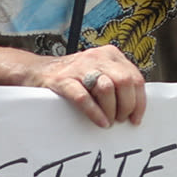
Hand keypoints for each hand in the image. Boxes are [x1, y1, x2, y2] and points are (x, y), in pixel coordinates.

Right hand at [25, 43, 146, 126]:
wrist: (37, 71)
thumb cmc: (73, 76)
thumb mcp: (99, 71)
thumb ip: (117, 81)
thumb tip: (136, 105)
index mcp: (110, 55)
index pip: (135, 77)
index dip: (139, 101)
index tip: (136, 118)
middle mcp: (97, 57)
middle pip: (124, 82)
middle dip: (126, 105)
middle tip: (121, 119)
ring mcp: (79, 68)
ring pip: (106, 89)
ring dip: (111, 110)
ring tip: (109, 121)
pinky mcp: (62, 80)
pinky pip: (83, 98)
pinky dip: (95, 113)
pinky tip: (100, 122)